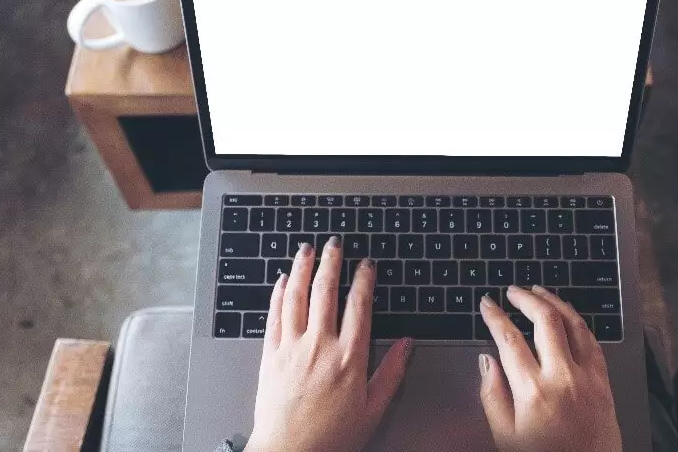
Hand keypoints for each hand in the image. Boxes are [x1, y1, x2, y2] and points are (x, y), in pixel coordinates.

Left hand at [246, 237, 412, 451]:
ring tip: (307, 250)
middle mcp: (320, 346)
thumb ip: (391, 372)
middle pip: (325, 291)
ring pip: (296, 296)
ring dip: (301, 268)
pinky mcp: (270, 355)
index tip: (366, 265)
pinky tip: (281, 280)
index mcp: (350, 357)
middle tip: (335, 244)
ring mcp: (292, 348)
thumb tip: (407, 344)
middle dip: (331, 262)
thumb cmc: (331, 438)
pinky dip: (277, 293)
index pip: (359, 305)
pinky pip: (273, 315)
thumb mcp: (373, 409)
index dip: (363, 279)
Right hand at [478, 285, 622, 451]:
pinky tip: (568, 316)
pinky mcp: (604, 382)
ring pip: (573, 323)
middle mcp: (563, 378)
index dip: (495, 316)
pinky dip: (578, 322)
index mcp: (533, 391)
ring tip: (538, 292)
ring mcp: (588, 377)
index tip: (487, 304)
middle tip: (512, 291)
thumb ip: (492, 395)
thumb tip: (486, 360)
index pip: (509, 339)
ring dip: (554, 302)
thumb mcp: (506, 437)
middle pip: (544, 320)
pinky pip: (592, 340)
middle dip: (525, 299)